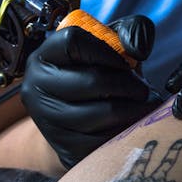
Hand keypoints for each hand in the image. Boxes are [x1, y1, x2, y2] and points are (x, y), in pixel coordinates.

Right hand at [21, 15, 162, 168]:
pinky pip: (108, 138)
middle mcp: (36, 88)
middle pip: (93, 80)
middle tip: (144, 89)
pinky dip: (129, 129)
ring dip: (135, 107)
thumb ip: (128, 33)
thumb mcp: (109, 49)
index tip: (124, 60)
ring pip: (105, 111)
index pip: (72, 41)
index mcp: (43, 57)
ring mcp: (48, 121)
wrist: (79, 126)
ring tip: (145, 104)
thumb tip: (138, 48)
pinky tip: (134, 123)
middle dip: (130, 83)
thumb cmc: (97, 77)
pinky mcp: (65, 148)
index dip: (106, 50)